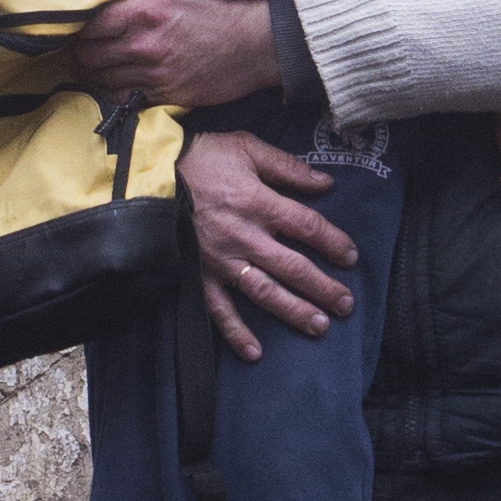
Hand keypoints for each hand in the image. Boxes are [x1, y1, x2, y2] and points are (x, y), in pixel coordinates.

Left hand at [74, 0, 283, 110]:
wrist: (252, 45)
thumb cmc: (213, 14)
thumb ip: (137, 4)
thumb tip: (107, 12)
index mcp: (144, 13)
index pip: (92, 24)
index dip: (81, 29)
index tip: (80, 31)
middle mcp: (144, 44)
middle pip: (91, 55)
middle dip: (82, 54)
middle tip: (82, 53)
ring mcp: (154, 74)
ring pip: (104, 80)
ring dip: (95, 76)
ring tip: (94, 71)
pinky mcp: (166, 95)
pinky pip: (127, 98)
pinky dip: (116, 93)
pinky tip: (116, 86)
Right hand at [180, 130, 360, 360]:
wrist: (150, 174)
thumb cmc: (201, 158)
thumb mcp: (246, 148)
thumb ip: (287, 167)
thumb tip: (325, 184)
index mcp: (258, 202)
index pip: (306, 227)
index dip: (333, 242)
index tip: (350, 257)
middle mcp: (245, 236)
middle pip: (292, 267)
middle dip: (323, 287)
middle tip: (346, 305)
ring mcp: (221, 260)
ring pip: (264, 292)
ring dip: (293, 311)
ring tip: (319, 326)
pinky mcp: (199, 275)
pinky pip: (218, 309)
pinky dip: (236, 333)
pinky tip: (255, 352)